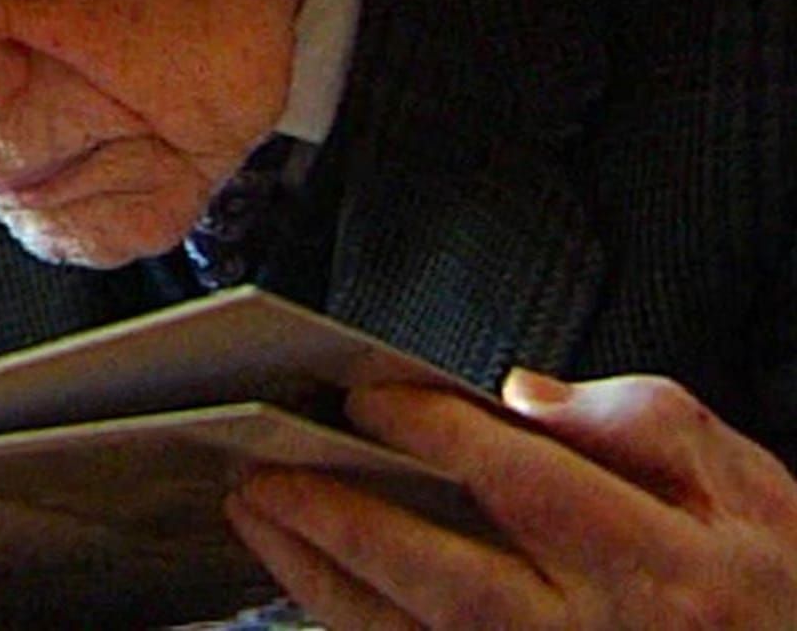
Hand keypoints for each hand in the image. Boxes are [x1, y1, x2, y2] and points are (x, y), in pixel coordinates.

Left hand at [225, 372, 796, 628]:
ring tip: (255, 510)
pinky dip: (352, 621)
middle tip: (264, 465)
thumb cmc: (769, 585)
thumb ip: (633, 421)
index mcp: (656, 561)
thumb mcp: (744, 482)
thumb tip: (518, 396)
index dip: (432, 429)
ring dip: (320, 574)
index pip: (520, 481)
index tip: (365, 392)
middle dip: (342, 517)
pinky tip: (303, 577)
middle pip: (442, 574)